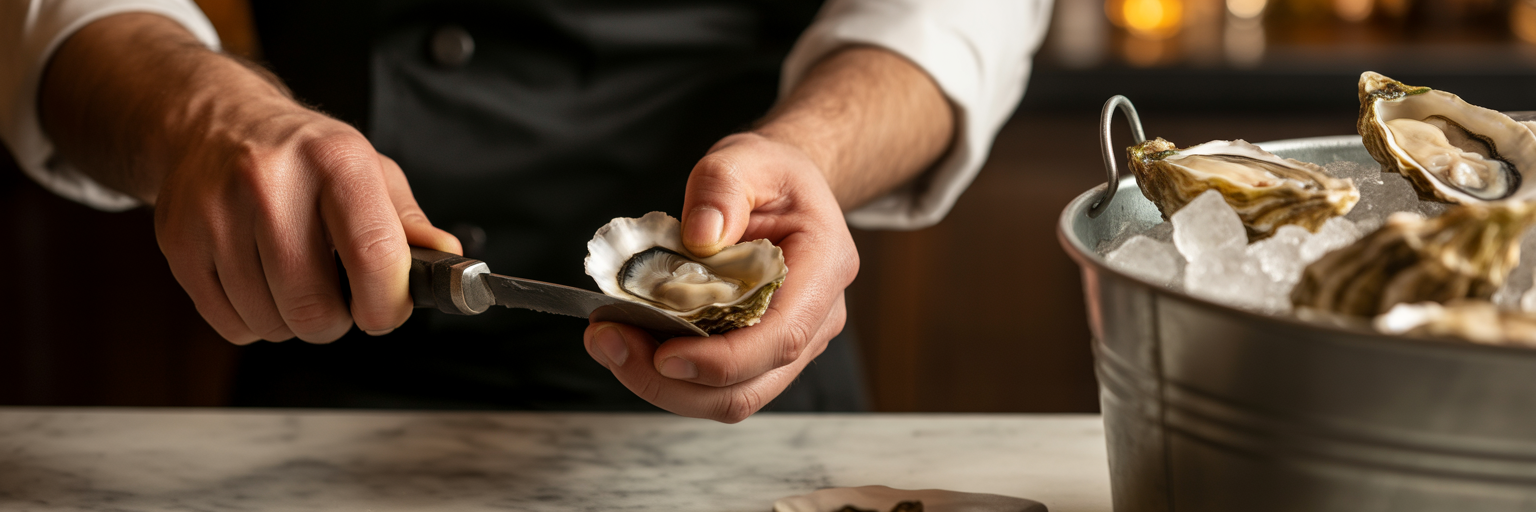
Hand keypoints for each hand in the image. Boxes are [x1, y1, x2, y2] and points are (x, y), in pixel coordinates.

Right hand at [40, 14, 459, 344]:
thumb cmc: (304, 158)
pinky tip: (260, 282)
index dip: (386, 303)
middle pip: (315, 307)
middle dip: (337, 319)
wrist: (214, 125)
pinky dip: (254, 321)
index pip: (373, 256)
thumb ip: (409, 224)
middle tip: (338, 296)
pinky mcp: (179, 244)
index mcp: (334, 160)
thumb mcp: (370, 172)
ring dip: (293, 320)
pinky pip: (232, 326)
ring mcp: (216, 213)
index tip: (385, 310)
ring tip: (295, 279)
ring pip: (272, 323)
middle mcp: (270, 181)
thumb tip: (448, 260)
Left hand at [583, 132, 858, 421]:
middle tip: (609, 340)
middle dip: (673, 382)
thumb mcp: (745, 159)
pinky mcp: (759, 352)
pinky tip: (629, 338)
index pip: (780, 337)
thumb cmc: (770, 174)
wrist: (785, 189)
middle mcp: (817, 317)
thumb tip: (700, 237)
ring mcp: (791, 342)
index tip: (663, 356)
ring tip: (609, 339)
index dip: (721, 361)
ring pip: (729, 396)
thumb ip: (721, 190)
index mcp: (824, 268)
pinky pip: (714, 382)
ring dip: (661, 383)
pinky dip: (666, 372)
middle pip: (749, 385)